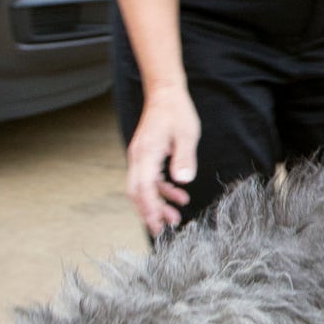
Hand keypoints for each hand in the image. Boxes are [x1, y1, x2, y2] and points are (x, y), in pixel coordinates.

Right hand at [125, 87, 199, 236]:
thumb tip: (183, 180)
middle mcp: (138, 157)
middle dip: (148, 212)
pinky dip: (161, 190)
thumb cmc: (176, 111)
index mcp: (146, 152)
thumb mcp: (186, 133)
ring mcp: (140, 157)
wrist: (165, 93)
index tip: (158, 223)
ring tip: (174, 217)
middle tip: (162, 230)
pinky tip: (179, 196)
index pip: (143, 186)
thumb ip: (184, 157)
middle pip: (137, 191)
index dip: (149, 207)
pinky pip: (149, 179)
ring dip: (157, 204)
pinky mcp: (146, 156)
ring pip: (142, 188)